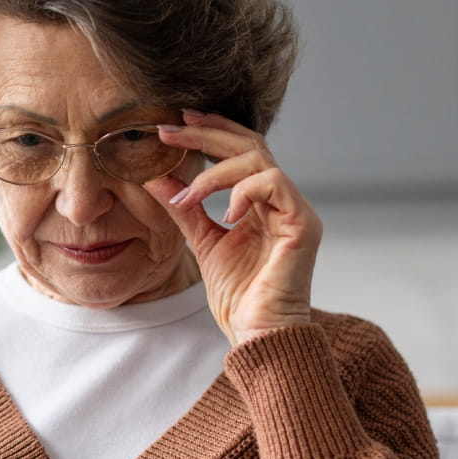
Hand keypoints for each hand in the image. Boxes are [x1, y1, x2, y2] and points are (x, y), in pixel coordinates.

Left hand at [144, 109, 322, 346]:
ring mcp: (296, 211)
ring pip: (259, 161)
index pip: (241, 151)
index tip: (176, 123)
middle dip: (207, 133)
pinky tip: (224, 215)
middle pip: (251, 144)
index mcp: (263, 203)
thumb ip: (185, 210)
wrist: (259, 335)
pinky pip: (274, 184)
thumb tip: (154, 178)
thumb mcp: (202, 244)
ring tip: (187, 196)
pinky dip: (242, 192)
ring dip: (215, 172)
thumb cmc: (239, 298)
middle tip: (170, 130)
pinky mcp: (303, 224)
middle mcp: (283, 201)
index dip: (211, 131)